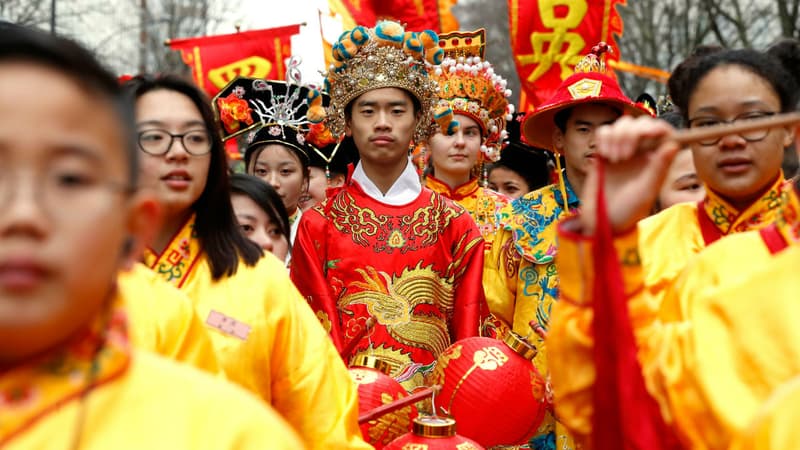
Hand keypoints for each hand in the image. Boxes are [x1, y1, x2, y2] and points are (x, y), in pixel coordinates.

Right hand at [579, 115, 680, 234]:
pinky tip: (604, 156)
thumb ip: (659, 167)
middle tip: (626, 155)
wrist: (601, 221)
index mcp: (656, 159)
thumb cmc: (628, 211)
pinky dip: (603, 139)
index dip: (655, 127)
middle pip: (640, 123)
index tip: (649, 134)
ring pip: (621, 124)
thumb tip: (673, 144)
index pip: (661, 131)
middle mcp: (640, 151)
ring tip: (615, 159)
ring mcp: (620, 149)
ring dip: (617, 137)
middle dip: (632, 133)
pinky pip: (603, 132)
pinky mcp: (602, 151)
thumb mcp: (646, 191)